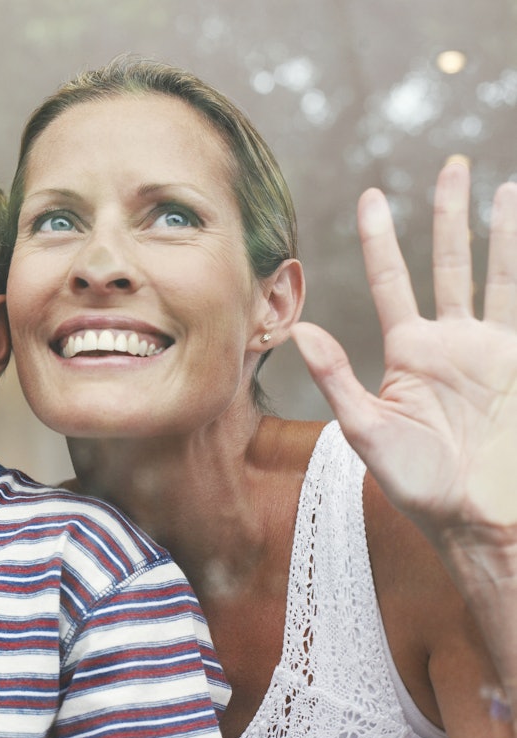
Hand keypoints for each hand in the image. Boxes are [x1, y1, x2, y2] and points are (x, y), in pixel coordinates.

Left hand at [292, 160, 516, 541]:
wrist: (479, 515)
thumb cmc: (418, 483)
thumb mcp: (366, 430)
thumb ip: (335, 377)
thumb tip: (298, 329)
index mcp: (408, 351)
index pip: (391, 279)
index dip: (381, 238)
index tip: (372, 196)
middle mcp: (450, 341)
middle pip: (449, 261)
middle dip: (450, 214)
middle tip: (452, 164)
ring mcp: (491, 349)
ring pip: (496, 273)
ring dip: (500, 231)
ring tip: (501, 186)